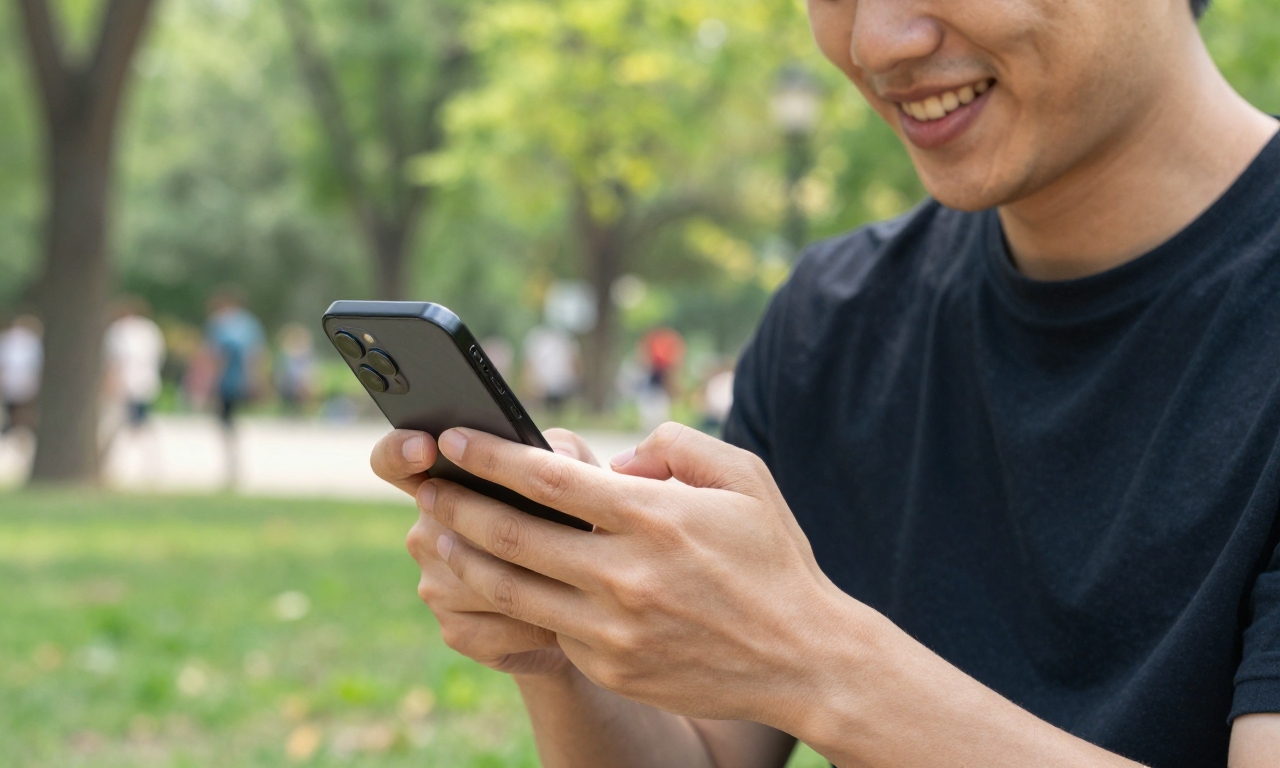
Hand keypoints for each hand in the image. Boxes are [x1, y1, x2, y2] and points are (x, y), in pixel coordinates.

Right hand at [372, 427, 603, 676]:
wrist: (589, 603)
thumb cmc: (578, 521)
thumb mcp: (580, 476)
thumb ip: (567, 453)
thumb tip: (558, 456)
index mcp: (444, 485)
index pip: (394, 461)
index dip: (399, 450)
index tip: (427, 447)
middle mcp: (427, 534)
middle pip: (451, 528)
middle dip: (510, 532)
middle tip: (562, 534)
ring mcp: (435, 585)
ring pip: (476, 580)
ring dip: (530, 584)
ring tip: (577, 582)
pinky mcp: (455, 630)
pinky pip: (491, 626)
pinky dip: (533, 624)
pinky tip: (562, 620)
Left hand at [420, 422, 854, 726]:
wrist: (804, 659)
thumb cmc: (773, 558)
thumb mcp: (745, 476)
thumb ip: (676, 446)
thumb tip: (615, 461)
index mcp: (654, 518)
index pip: (548, 479)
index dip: (491, 456)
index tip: (452, 436)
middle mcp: (625, 575)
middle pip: (512, 534)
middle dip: (456, 504)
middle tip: (423, 485)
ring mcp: (613, 630)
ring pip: (512, 590)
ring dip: (464, 559)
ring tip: (435, 538)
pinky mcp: (611, 668)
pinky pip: (548, 628)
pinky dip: (514, 604)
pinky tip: (495, 585)